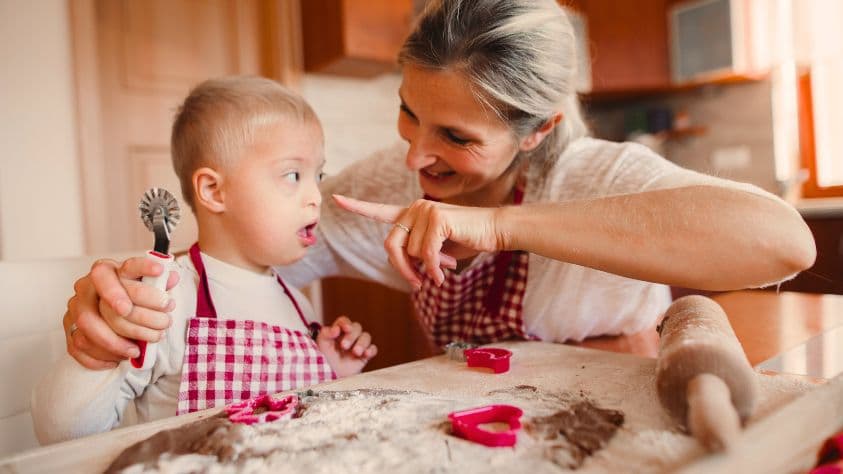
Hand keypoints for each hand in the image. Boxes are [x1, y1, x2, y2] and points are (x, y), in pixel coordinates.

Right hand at [65, 257, 178, 368]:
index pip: (112, 270)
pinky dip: (100, 357)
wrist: (111, 312)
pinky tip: (120, 359)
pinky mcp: (70, 332)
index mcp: (104, 271)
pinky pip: (79, 348)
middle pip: (103, 306)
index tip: (158, 273)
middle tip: (162, 326)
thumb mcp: (146, 285)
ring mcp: (75, 310)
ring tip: (137, 350)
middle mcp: (85, 288)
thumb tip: (171, 278)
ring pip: (89, 328)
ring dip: (116, 343)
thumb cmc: (131, 296)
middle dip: (138, 318)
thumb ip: (158, 282)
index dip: (133, 271)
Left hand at [315, 316, 377, 377]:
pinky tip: (366, 354)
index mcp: (338, 331)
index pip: (344, 321)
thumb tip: (336, 329)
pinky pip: (373, 349)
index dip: (345, 323)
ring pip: (366, 336)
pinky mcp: (365, 355)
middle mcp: (350, 336)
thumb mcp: (321, 345)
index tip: (345, 328)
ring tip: (356, 352)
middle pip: (357, 327)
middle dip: (351, 336)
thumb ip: (326, 334)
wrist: (330, 377)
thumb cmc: (324, 359)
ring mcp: (358, 345)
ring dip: (362, 343)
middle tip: (344, 346)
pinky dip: (371, 350)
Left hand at [332, 194, 502, 287]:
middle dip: (402, 269)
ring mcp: (425, 210)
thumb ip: (420, 254)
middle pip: (391, 246)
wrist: (495, 230)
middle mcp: (415, 208)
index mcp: (412, 214)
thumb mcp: (438, 250)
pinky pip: (426, 254)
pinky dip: (435, 269)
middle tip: (417, 284)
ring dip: (427, 268)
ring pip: (411, 253)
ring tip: (446, 267)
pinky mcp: (436, 219)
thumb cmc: (469, 240)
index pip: (380, 211)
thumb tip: (410, 269)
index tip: (336, 199)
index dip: (358, 207)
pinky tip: (446, 273)